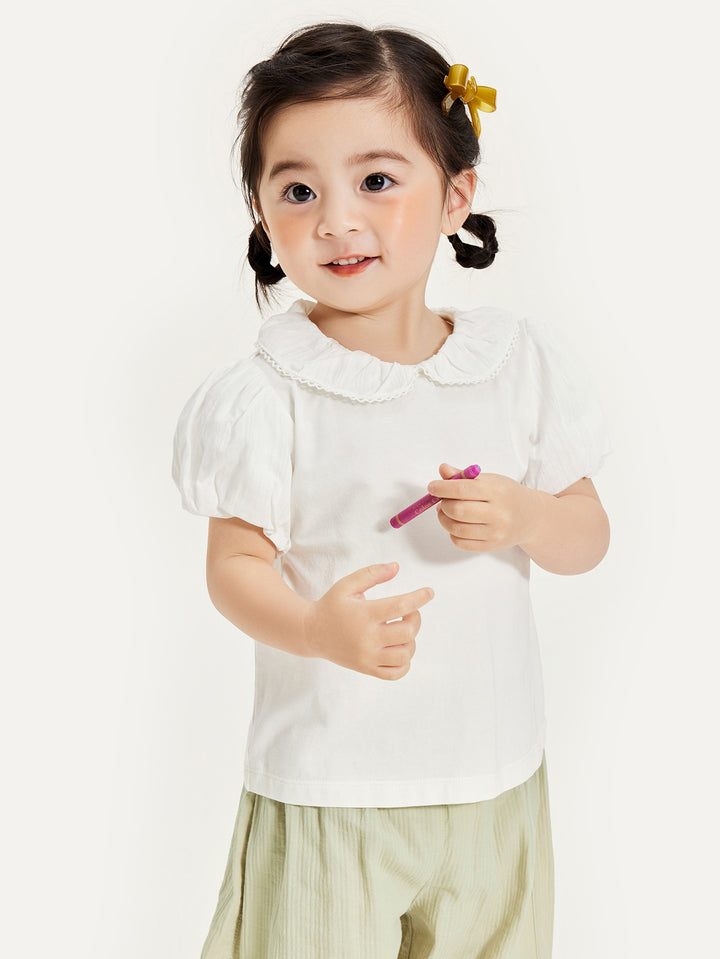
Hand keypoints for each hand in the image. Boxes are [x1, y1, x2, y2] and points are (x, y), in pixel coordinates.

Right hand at [303, 563, 434, 679]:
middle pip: (408, 632)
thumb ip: (372, 574)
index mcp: (364, 614)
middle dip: (416, 618)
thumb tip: (397, 567)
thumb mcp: (347, 585)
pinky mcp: (366, 668)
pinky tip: (399, 648)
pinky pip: (395, 673)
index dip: (419, 598)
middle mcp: (367, 638)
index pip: (400, 606)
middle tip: (409, 611)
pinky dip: (405, 662)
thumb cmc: (331, 606)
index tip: (429, 592)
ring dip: (411, 640)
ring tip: (402, 630)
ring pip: (405, 654)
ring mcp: (367, 656)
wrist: (311, 633)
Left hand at [428, 463, 542, 551]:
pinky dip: (452, 533)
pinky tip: (457, 524)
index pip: (462, 489)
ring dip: (444, 519)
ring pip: (456, 529)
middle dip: (443, 504)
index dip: (442, 488)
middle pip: (458, 510)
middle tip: (441, 500)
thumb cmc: (508, 495)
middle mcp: (498, 513)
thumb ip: (465, 476)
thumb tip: (443, 469)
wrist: (532, 517)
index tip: (432, 487)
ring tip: (447, 511)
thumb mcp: (490, 479)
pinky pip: (461, 543)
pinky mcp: (491, 546)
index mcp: (497, 491)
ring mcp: (495, 532)